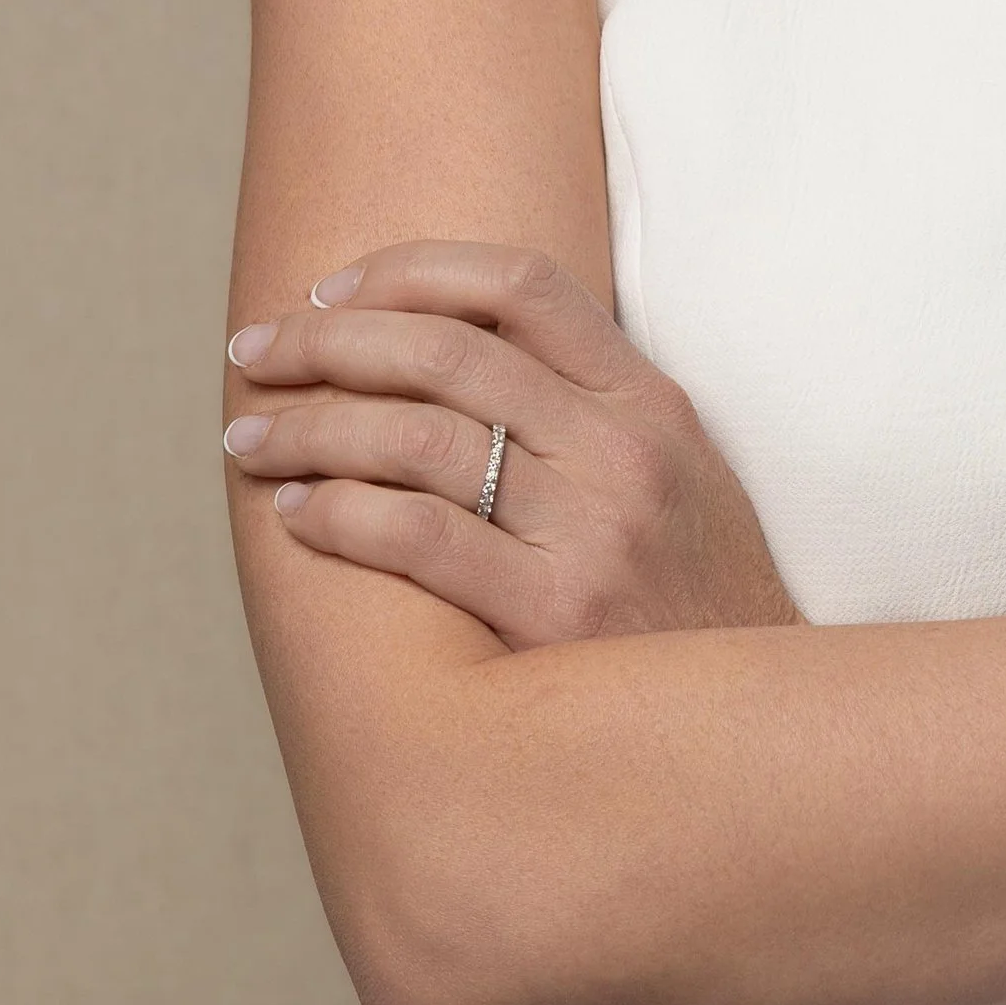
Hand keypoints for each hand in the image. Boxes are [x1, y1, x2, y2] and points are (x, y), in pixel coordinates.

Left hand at [224, 241, 796, 646]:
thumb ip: (588, 414)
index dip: (408, 271)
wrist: (757, 734)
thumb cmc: (694, 603)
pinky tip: (297, 515)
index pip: (518, 283)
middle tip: (254, 354)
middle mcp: (622, 449)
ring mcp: (594, 529)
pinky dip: (338, 515)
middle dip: (325, 342)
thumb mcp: (677, 478)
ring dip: (309, 428)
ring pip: (417, 437)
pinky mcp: (557, 614)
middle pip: (445, 351)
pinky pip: (419, 538)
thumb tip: (448, 360)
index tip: (331, 292)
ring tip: (248, 441)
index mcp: (649, 399)